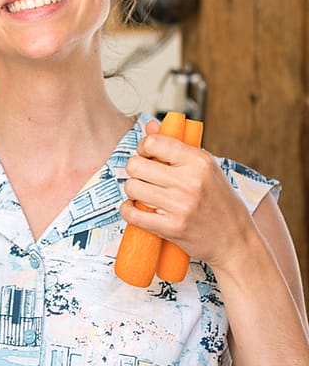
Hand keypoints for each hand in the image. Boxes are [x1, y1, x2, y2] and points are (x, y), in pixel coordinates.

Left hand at [121, 120, 256, 268]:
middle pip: (135, 165)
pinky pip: (131, 214)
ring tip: (146, 194)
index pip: (153, 142)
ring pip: (131, 187)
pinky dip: (128, 210)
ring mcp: (180, 205)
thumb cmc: (219, 201)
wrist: (236, 240)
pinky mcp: (172, 227)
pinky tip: (137, 209)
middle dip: (135, 170)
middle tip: (145, 177)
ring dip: (134, 191)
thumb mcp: (207, 168)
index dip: (143, 148)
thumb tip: (149, 125)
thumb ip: (177, 146)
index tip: (147, 156)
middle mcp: (190, 181)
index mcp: (199, 161)